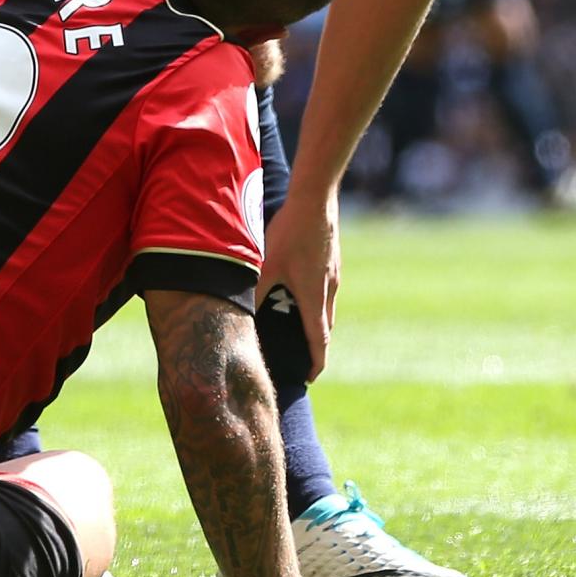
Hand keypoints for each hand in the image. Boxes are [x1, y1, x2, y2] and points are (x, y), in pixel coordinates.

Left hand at [258, 194, 339, 379]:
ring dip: (318, 321)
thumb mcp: (267, 265)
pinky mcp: (334, 259)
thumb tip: (242, 314)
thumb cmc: (290, 232)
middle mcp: (328, 288)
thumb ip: (256, 291)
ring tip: (301, 326)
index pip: (320, 340)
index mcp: (314, 296)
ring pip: (328, 306)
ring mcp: (334, 273)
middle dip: (316, 344)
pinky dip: (318, 300)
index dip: (316, 362)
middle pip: (326, 326)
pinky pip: (328, 288)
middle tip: (303, 356)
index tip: (310, 377)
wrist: (316, 199)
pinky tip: (303, 288)